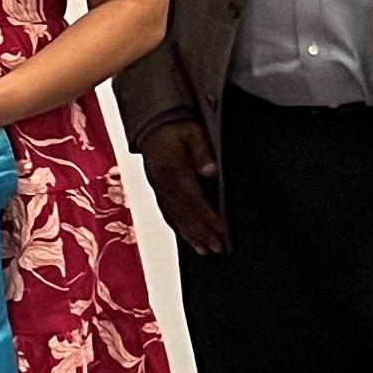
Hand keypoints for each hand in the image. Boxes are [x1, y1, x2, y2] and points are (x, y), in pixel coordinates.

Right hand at [137, 117, 229, 254]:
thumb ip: (203, 151)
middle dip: (201, 233)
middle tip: (216, 248)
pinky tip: (186, 235)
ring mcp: (158, 188)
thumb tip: (211, 170)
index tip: (220, 230)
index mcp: (173, 170)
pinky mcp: (157, 189)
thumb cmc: (173, 126)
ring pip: (174, 216)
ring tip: (204, 249)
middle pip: (183, 213)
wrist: (152, 123)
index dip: (207, 217)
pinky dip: (177, 226)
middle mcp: (163, 183)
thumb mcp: (193, 131)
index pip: (193, 199)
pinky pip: (166, 212)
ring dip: (190, 235)